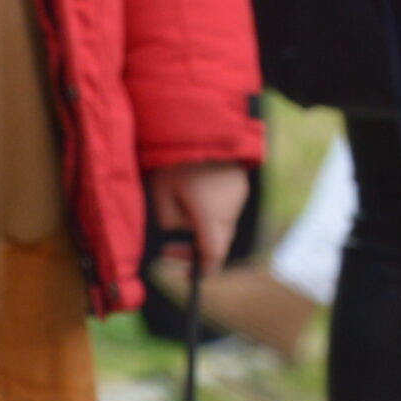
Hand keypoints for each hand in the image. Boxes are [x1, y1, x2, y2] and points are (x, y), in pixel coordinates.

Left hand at [149, 161, 250, 277]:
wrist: (206, 123)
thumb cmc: (178, 160)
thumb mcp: (160, 192)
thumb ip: (168, 218)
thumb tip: (178, 226)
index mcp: (211, 216)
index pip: (212, 255)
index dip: (202, 270)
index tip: (188, 277)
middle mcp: (230, 209)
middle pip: (219, 242)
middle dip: (196, 249)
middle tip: (170, 249)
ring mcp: (239, 195)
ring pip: (223, 224)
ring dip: (203, 228)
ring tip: (178, 213)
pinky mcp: (240, 183)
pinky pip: (227, 208)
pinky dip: (212, 213)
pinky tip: (195, 197)